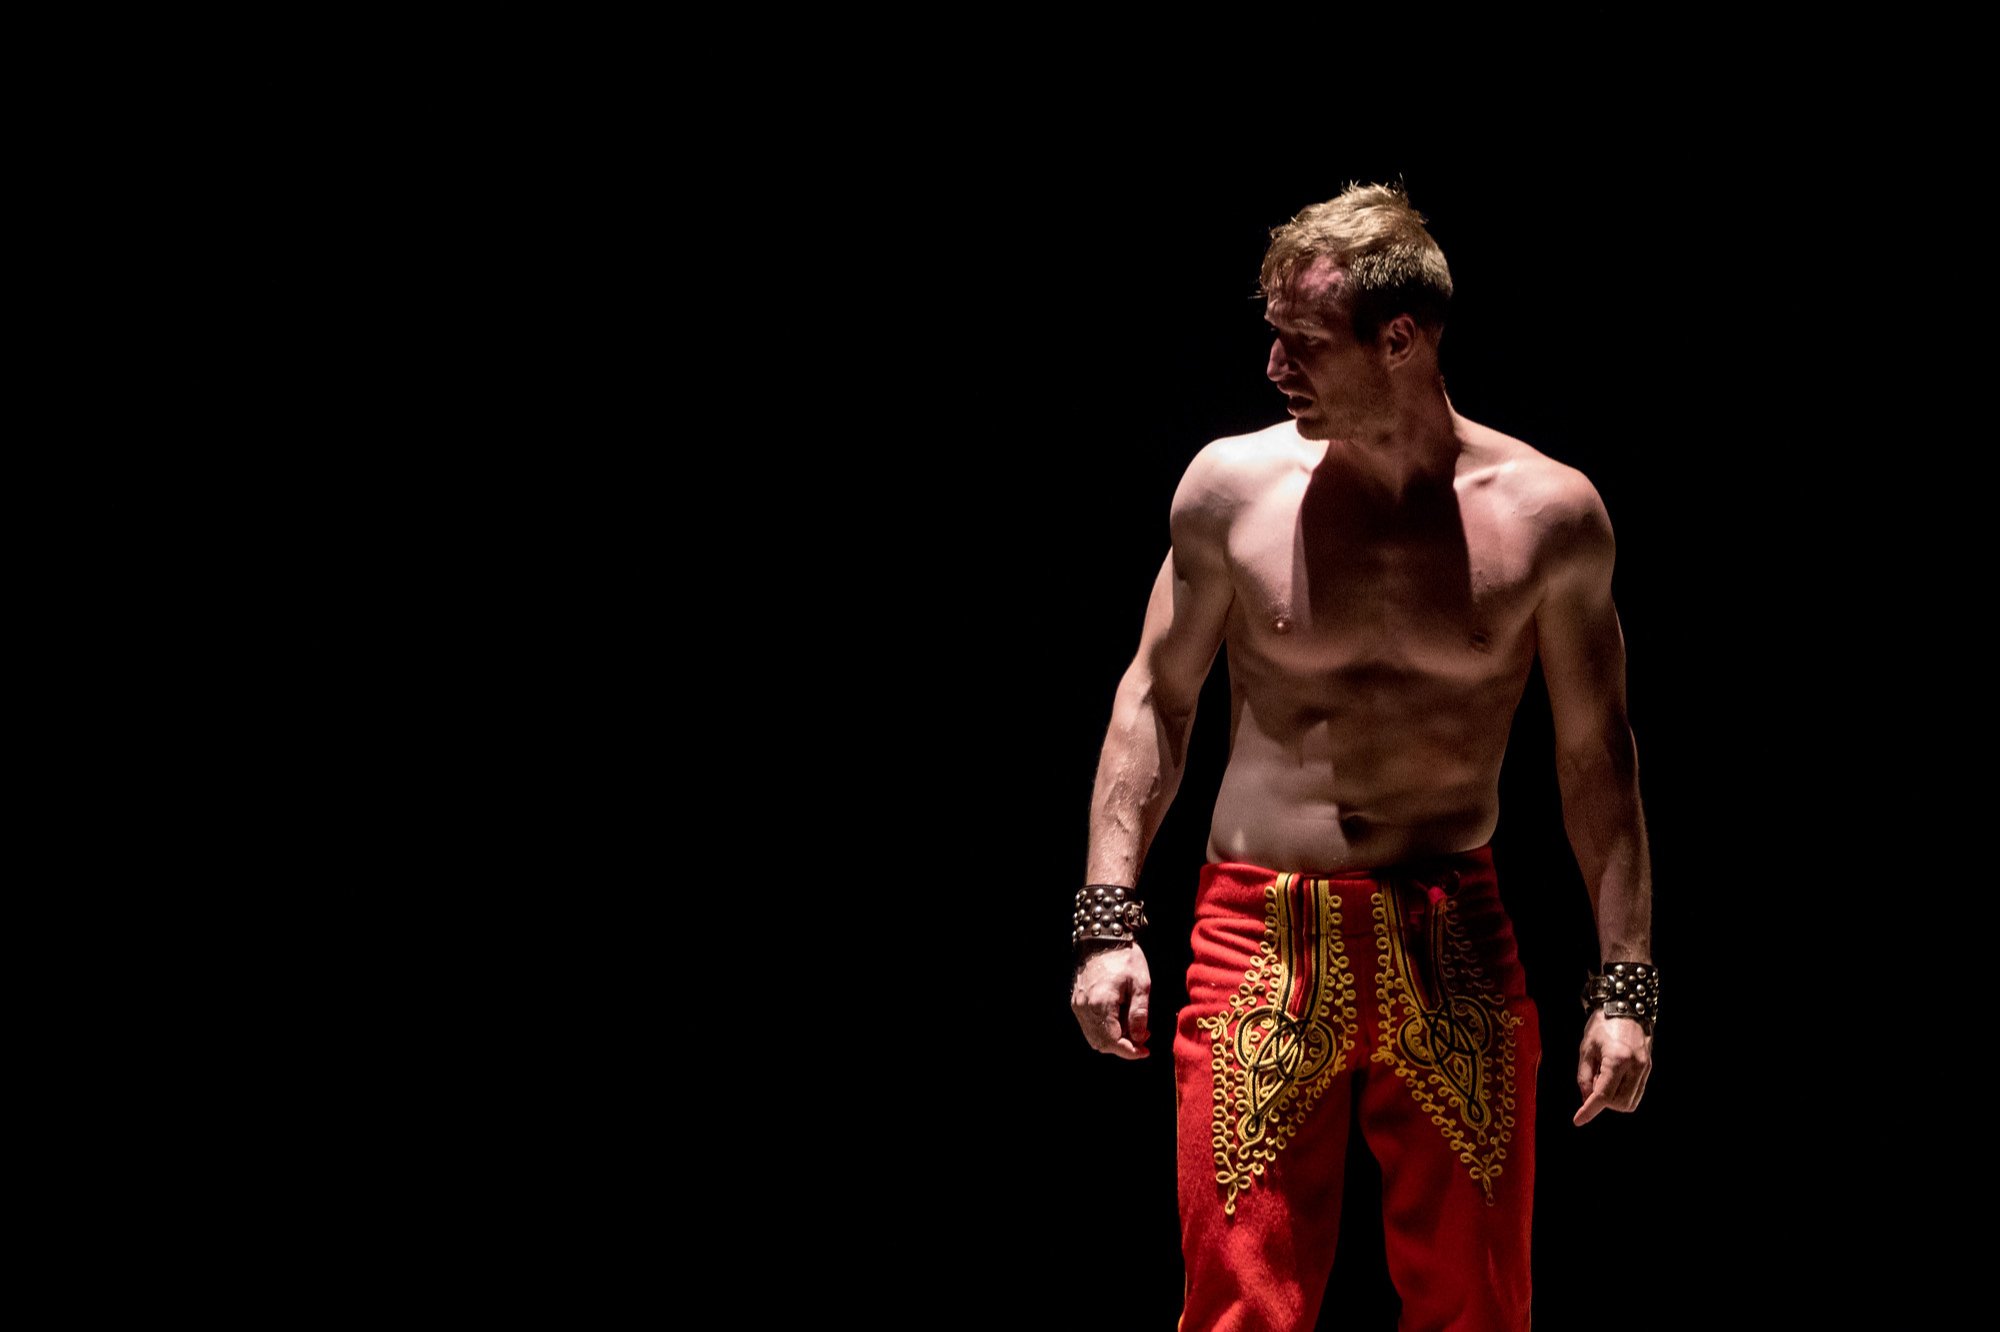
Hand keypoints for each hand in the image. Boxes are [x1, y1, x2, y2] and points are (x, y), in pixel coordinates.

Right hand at [1071, 943, 1151, 1058]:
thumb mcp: (1141, 984)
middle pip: (1102, 1044)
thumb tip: (1139, 1039)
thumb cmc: (1125, 959)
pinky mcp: (1076, 1002)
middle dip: (1123, 1047)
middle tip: (1143, 1036)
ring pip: (1094, 1038)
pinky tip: (1119, 1019)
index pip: (1113, 1042)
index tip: (1145, 1051)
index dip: (1130, 1052)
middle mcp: (1085, 1008)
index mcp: (1102, 1004)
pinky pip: (1089, 1027)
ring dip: (1114, 1040)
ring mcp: (1078, 1006)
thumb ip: (1139, 1014)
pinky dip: (1105, 1030)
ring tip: (1133, 1027)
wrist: (1103, 940)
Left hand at [1573, 1007, 1651, 1124]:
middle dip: (1602, 1102)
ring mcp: (1645, 1069)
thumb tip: (1586, 1100)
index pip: (1603, 1095)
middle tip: (1593, 1080)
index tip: (1578, 1120)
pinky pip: (1636, 1093)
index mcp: (1617, 1059)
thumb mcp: (1585, 1049)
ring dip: (1613, 1099)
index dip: (1589, 1110)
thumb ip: (1584, 1077)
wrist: (1624, 1008)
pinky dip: (1622, 1094)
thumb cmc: (1601, 1025)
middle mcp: (1635, 1066)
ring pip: (1629, 1103)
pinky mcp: (1648, 1069)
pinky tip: (1613, 1078)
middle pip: (1619, 1103)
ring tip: (1603, 1077)